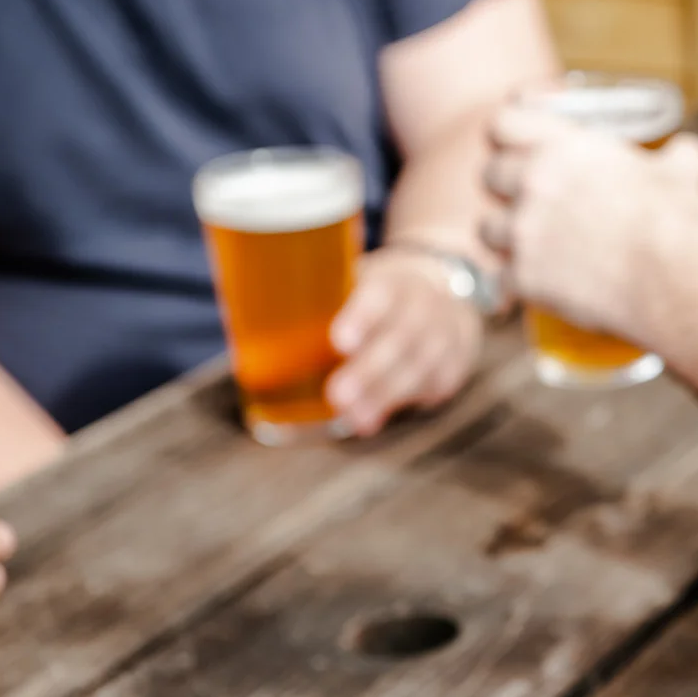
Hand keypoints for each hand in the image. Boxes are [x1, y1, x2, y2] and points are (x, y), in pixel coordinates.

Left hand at [326, 249, 482, 435]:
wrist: (447, 286)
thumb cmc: (381, 287)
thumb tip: (243, 309)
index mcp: (395, 279)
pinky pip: (430, 387)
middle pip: (401, 338)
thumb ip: (321, 292)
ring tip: (352, 418)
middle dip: (369, 371)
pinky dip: (399, 405)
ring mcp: (445, 336)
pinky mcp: (454, 365)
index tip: (339, 341)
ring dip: (382, 396)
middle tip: (336, 395)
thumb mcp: (360, 275)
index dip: (363, 316)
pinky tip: (370, 421)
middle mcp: (426, 305)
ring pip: (417, 368)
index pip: (382, 294)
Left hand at [481, 108, 697, 345]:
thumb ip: (679, 155)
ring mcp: (523, 232)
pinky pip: (500, 278)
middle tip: (527, 200)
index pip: (503, 124)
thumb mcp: (683, 174)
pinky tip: (538, 284)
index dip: (508, 136)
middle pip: (488, 174)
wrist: (669, 280)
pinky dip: (517, 282)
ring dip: (506, 236)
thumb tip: (687, 151)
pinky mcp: (523, 277)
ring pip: (486, 228)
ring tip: (530, 245)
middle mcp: (534, 184)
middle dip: (504, 187)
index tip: (517, 147)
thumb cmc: (675, 223)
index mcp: (563, 148)